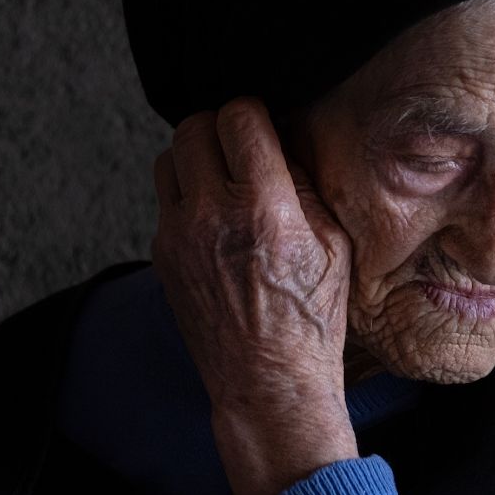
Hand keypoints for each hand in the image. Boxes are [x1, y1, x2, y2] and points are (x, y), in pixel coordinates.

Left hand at [151, 97, 358, 494]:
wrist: (267, 380)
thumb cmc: (311, 318)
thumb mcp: (333, 244)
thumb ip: (305, 184)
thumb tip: (282, 140)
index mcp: (263, 207)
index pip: (239, 117)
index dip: (255, 113)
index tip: (266, 127)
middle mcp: (212, 215)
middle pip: (193, 127)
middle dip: (220, 128)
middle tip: (243, 147)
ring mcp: (178, 235)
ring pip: (168, 157)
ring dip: (195, 157)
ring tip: (224, 178)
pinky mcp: (161, 255)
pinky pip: (165, 199)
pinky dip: (186, 195)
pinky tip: (214, 217)